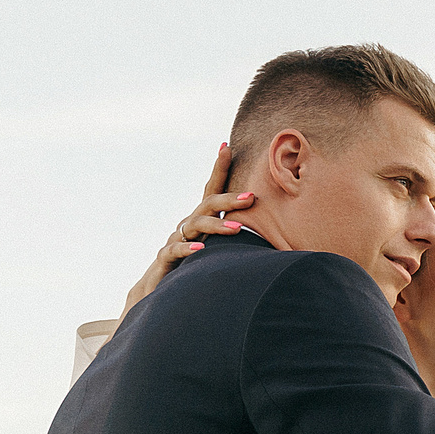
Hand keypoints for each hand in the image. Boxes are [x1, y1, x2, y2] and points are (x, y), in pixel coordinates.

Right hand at [122, 144, 257, 313]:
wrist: (158, 287)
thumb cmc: (196, 264)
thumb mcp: (220, 248)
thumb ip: (238, 237)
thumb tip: (275, 232)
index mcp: (202, 218)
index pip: (212, 189)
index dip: (219, 169)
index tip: (226, 146)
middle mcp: (189, 224)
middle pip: (208, 205)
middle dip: (229, 200)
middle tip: (252, 198)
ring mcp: (176, 238)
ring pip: (195, 225)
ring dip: (216, 226)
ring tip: (236, 228)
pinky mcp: (166, 258)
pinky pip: (175, 250)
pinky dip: (187, 248)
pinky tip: (201, 249)